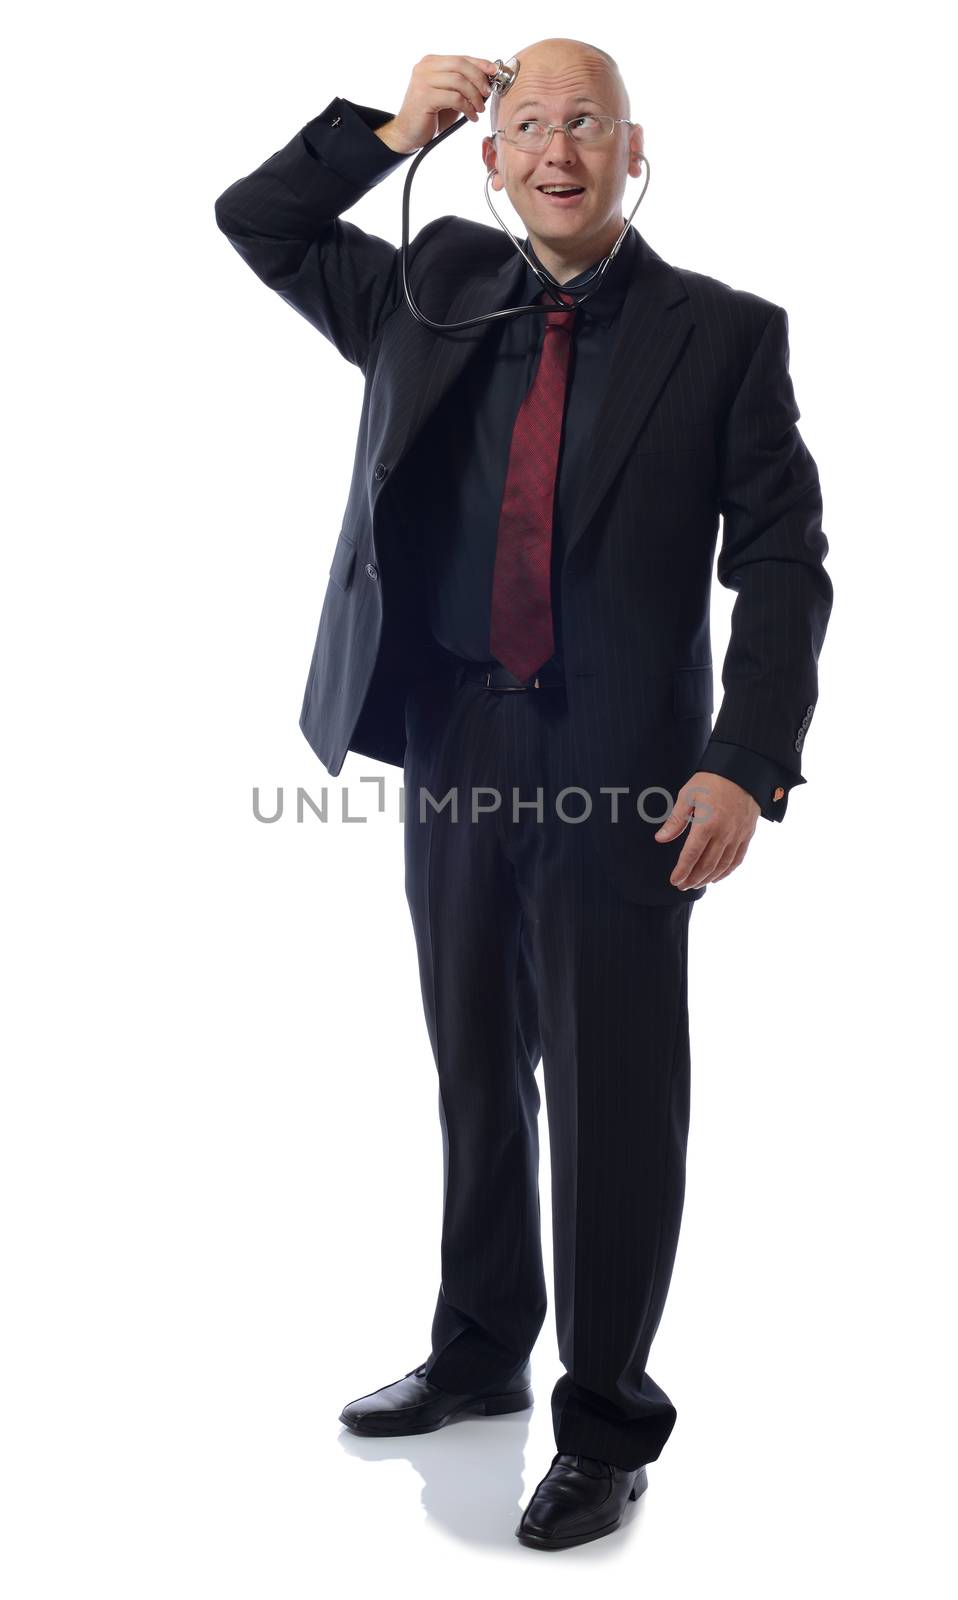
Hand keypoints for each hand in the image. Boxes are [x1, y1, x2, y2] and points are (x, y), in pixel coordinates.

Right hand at [382, 54, 498, 152]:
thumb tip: (488, 78)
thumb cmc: (431, 115)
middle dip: (479, 79)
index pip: (460, 58)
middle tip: (487, 94)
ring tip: (479, 109)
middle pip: (460, 65)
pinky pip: (455, 98)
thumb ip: (463, 83)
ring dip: (474, 96)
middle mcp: (425, 67)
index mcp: (431, 62)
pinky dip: (467, 108)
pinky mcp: (424, 96)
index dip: (480, 63)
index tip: (495, 72)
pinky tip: (471, 117)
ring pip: (459, 81)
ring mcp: (422, 80)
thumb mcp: (449, 94)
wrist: (409, 133)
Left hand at [654, 770, 759, 889]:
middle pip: (707, 865)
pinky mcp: (747, 834)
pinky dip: (726, 872)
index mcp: (706, 824)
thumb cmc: (712, 780)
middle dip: (693, 879)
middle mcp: (723, 834)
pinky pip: (737, 859)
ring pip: (722, 866)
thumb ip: (675, 821)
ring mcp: (737, 836)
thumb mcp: (688, 796)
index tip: (674, 880)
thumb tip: (661, 838)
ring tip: (696, 884)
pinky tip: (717, 877)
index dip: (682, 871)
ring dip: (708, 878)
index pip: (691, 855)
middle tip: (682, 886)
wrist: (742, 770)